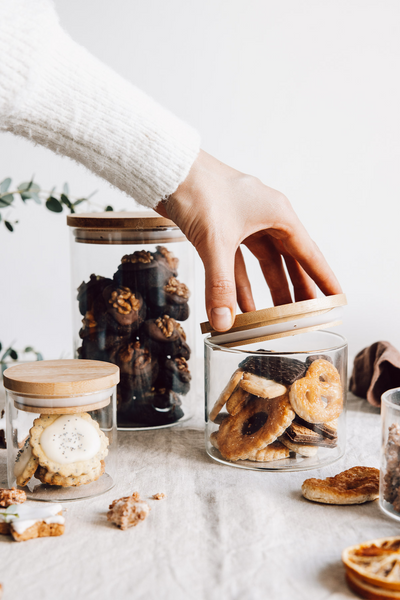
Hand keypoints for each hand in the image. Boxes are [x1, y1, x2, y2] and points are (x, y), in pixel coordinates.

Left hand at [155, 150, 341, 331]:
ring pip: (264, 263)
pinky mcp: (223, 228)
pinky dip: (239, 283)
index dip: (323, 278)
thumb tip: (224, 322)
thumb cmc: (198, 190)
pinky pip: (238, 262)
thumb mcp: (215, 241)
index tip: (337, 297)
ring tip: (277, 316)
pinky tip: (239, 304)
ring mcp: (244, 223)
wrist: (167, 168)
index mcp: (277, 213)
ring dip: (267, 290)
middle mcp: (265, 217)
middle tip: (307, 315)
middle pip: (288, 260)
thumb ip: (220, 285)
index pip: (308, 253)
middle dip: (296, 289)